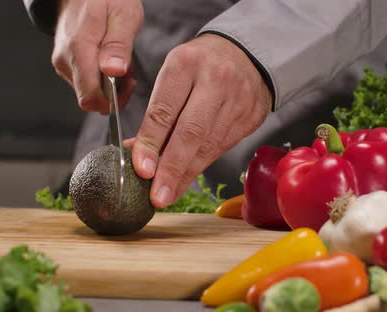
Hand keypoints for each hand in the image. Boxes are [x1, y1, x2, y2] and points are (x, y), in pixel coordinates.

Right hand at [52, 0, 142, 113]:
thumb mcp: (123, 16)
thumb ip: (118, 46)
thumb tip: (114, 72)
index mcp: (79, 49)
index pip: (90, 96)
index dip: (112, 100)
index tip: (128, 84)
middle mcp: (66, 60)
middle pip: (91, 98)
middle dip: (115, 92)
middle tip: (129, 68)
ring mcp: (64, 63)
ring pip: (90, 92)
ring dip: (111, 84)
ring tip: (122, 60)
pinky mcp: (67, 64)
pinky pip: (87, 82)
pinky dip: (104, 78)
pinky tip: (112, 60)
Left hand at [130, 34, 272, 207]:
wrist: (246, 54)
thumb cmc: (199, 66)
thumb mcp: (173, 74)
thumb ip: (157, 112)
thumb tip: (137, 152)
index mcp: (186, 63)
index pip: (165, 110)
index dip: (151, 143)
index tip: (141, 170)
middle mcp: (214, 80)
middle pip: (191, 132)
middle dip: (171, 168)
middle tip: (156, 196)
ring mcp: (237, 100)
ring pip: (208, 145)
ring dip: (185, 174)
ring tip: (166, 195)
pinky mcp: (250, 117)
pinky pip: (222, 148)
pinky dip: (200, 167)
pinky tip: (185, 180)